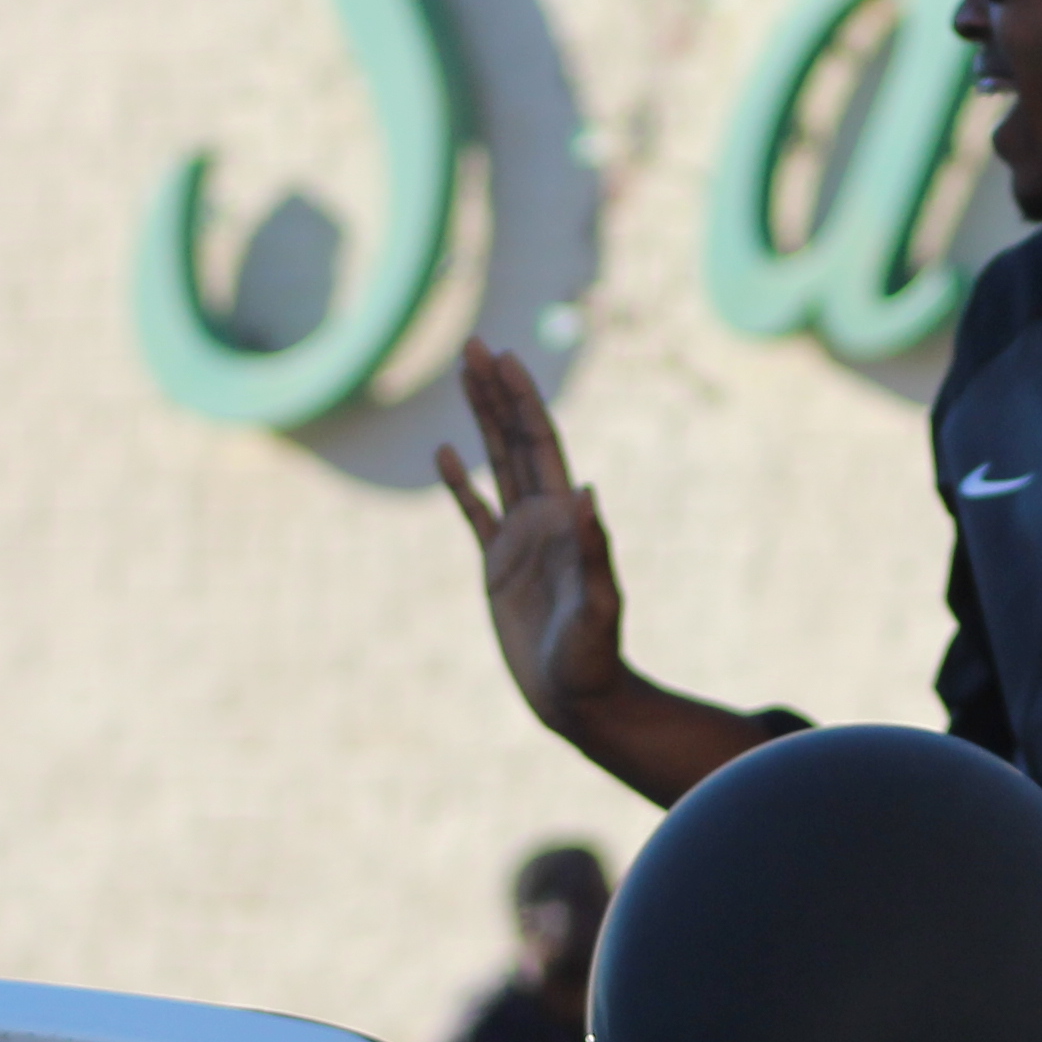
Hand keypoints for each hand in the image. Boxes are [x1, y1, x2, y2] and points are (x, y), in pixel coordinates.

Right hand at [438, 337, 630, 736]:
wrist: (578, 698)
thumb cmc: (593, 658)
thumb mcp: (598, 606)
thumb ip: (594, 551)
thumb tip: (587, 490)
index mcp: (565, 519)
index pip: (541, 444)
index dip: (523, 401)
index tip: (505, 358)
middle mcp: (543, 519)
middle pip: (516, 440)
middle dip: (496, 392)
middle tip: (475, 343)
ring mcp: (518, 540)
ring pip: (495, 465)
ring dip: (481, 421)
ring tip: (464, 375)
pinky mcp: (496, 567)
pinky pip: (474, 514)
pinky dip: (458, 484)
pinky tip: (443, 452)